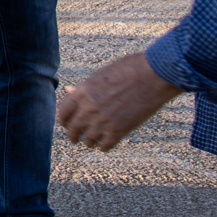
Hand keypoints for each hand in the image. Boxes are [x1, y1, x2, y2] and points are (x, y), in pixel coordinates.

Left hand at [57, 53, 181, 151]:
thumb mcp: (103, 74)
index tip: (67, 124)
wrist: (154, 75)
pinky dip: (105, 145)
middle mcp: (89, 108)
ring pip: (88, 141)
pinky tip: (108, 141)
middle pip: (73, 130)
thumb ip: (86, 87)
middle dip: (74, 135)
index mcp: (83, 91)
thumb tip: (71, 92)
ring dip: (90, 141)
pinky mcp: (118, 131)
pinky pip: (104, 147)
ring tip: (93, 140)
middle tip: (76, 138)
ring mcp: (103, 121)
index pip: (63, 113)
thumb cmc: (130, 69)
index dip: (64, 120)